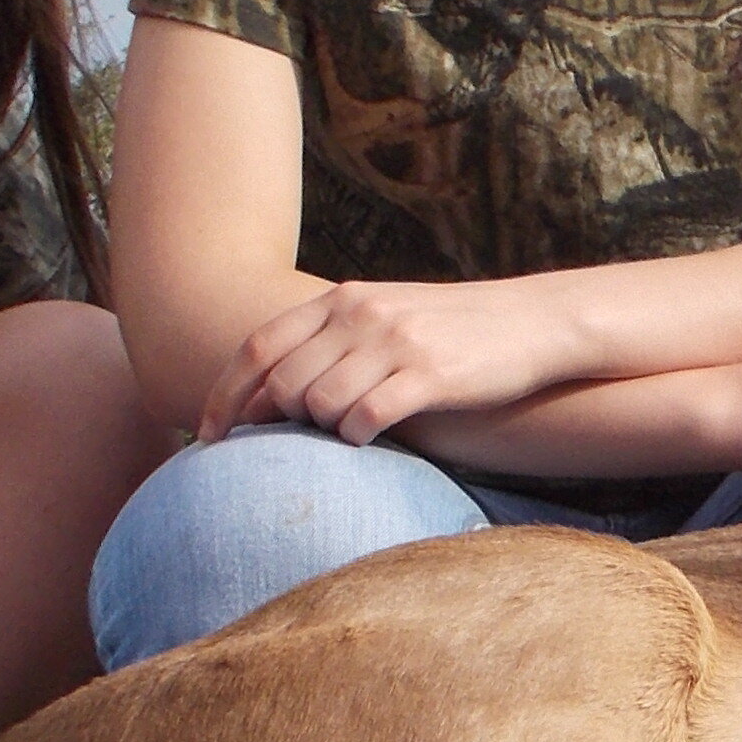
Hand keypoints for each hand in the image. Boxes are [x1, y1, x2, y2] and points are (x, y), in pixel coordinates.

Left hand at [202, 280, 591, 445]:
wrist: (534, 323)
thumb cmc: (453, 331)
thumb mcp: (385, 317)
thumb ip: (329, 344)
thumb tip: (264, 397)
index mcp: (343, 298)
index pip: (258, 347)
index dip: (224, 395)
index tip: (207, 436)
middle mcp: (362, 314)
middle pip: (284, 383)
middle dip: (281, 422)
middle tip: (296, 443)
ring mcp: (394, 343)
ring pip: (319, 405)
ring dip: (324, 431)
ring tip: (348, 433)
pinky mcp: (428, 375)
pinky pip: (365, 419)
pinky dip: (356, 438)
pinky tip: (371, 438)